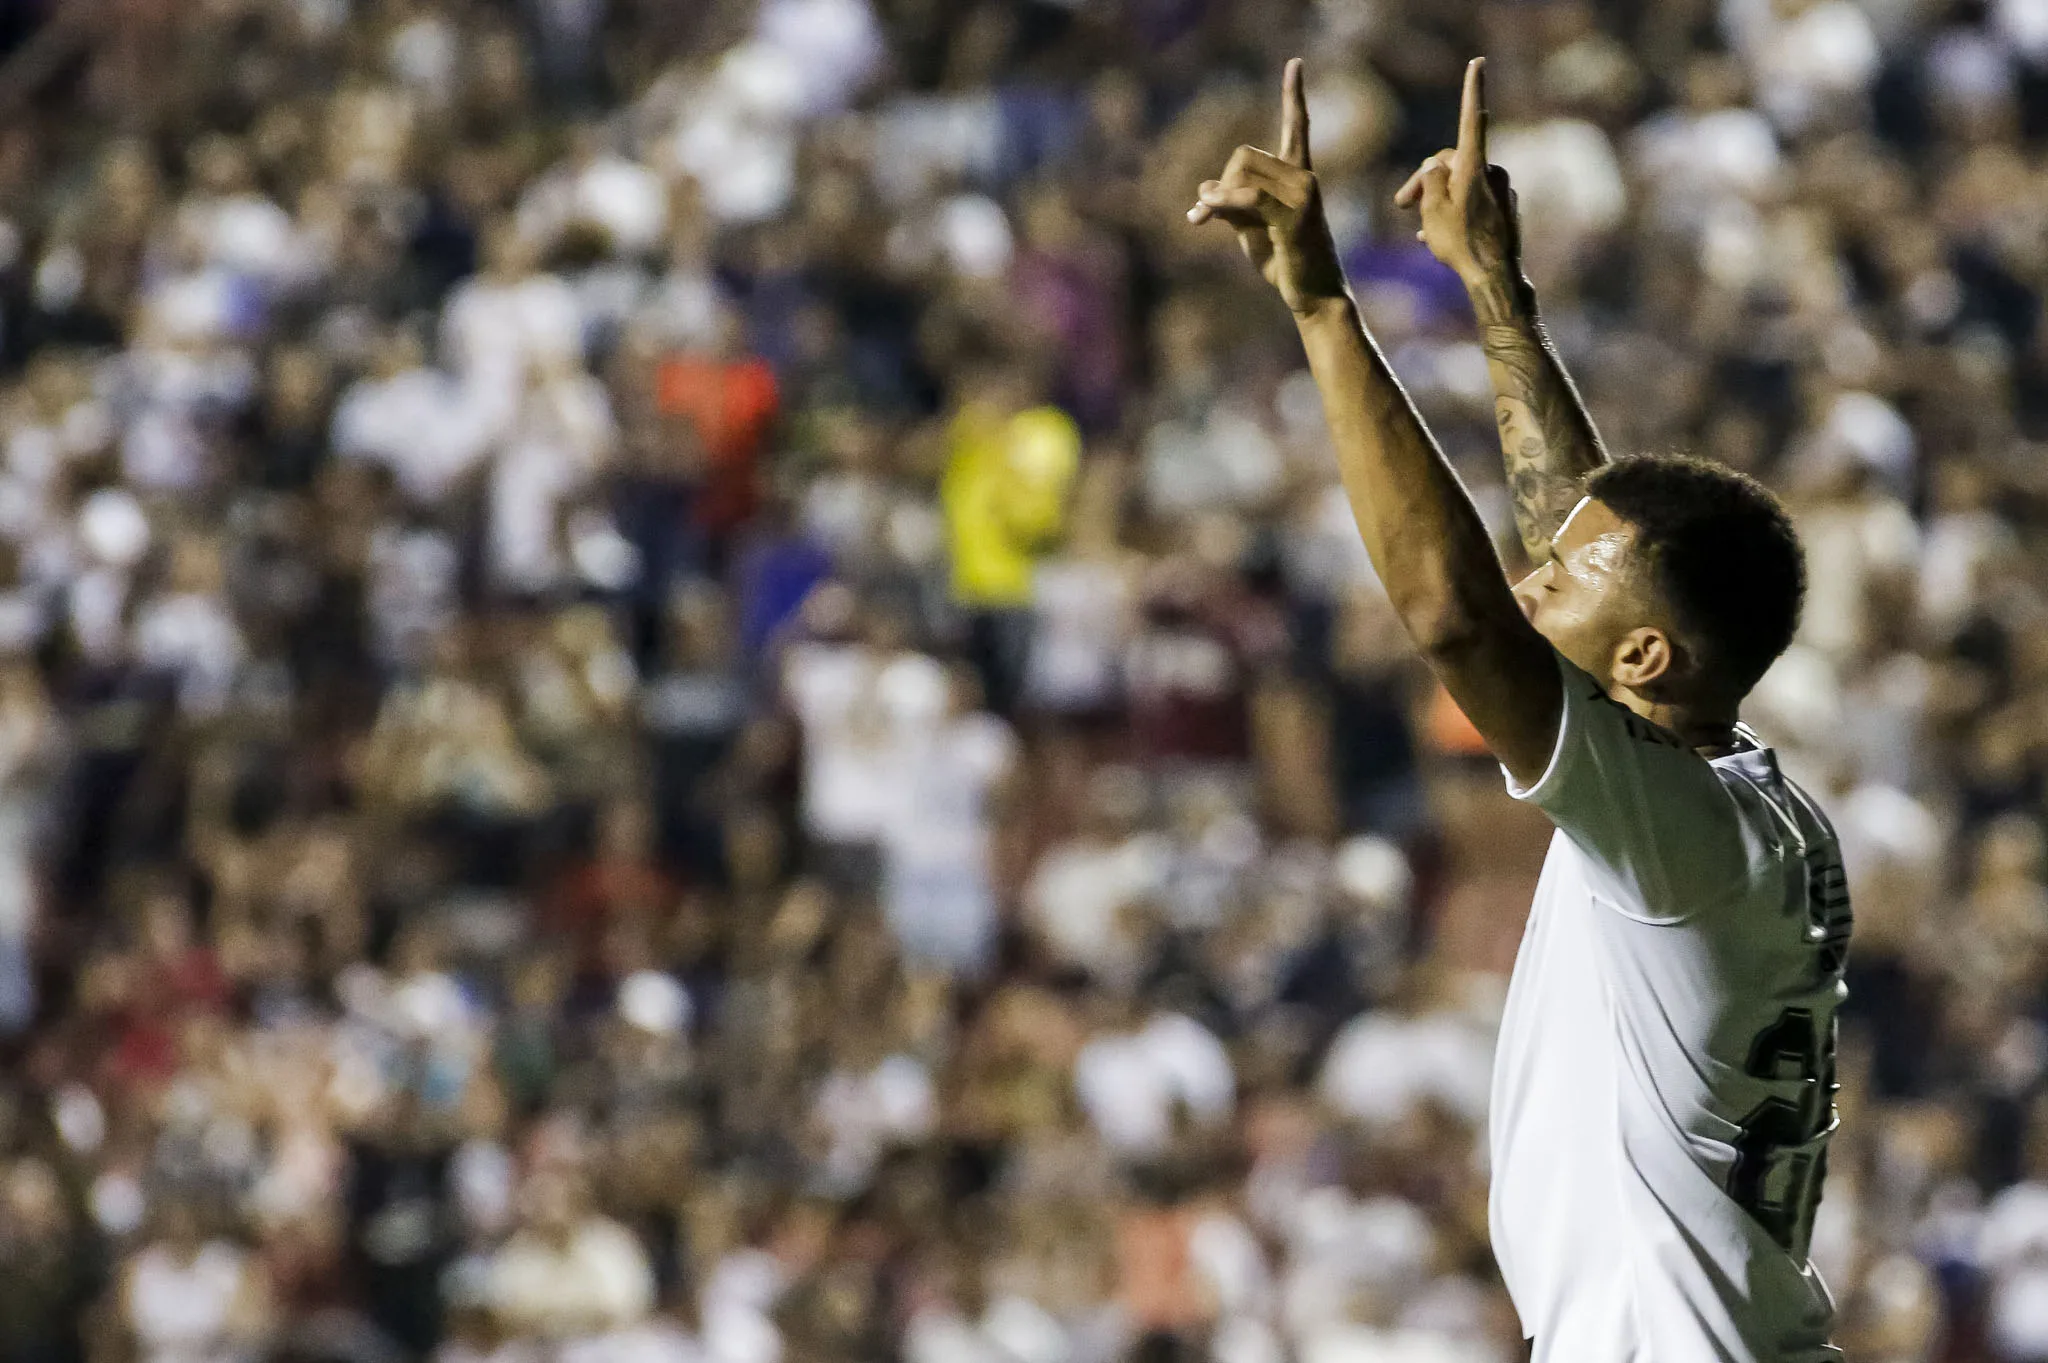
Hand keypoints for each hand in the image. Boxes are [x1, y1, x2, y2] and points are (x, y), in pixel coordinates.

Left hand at [1186, 58, 1345, 316]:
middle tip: (1207, 214)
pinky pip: (1248, 197)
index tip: (1295, 64)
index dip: (1294, 95)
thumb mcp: (1251, 228)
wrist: (1312, 297)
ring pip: (1242, 173)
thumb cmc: (1286, 263)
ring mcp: (1303, 194)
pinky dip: (1222, 202)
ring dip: (1216, 198)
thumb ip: (1232, 203)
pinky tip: (1203, 213)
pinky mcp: (1294, 215)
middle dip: (1221, 183)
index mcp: (1299, 176)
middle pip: (1244, 156)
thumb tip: (1204, 187)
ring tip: (1205, 221)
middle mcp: (1305, 177)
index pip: (1297, 126)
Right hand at [1393, 58, 1521, 290]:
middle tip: (1399, 204)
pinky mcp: (1505, 208)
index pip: (1470, 119)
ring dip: (1438, 200)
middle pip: (1452, 163)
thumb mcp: (1433, 209)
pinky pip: (1474, 201)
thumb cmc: (1460, 244)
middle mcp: (1492, 172)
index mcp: (1474, 167)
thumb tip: (1434, 165)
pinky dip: (1455, 212)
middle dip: (1425, 179)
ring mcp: (1501, 191)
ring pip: (1461, 185)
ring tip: (1419, 229)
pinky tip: (1436, 236)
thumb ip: (1430, 179)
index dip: (1471, 89)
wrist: (1494, 277)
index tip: (1478, 62)